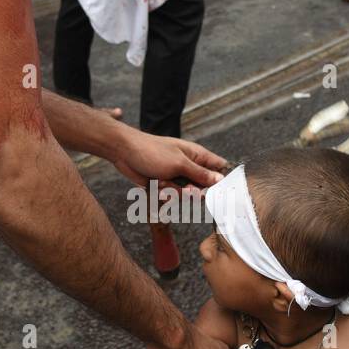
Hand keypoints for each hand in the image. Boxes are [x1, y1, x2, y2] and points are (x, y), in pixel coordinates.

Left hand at [113, 128, 227, 189]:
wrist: (124, 153)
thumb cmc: (152, 151)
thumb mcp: (179, 163)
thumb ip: (200, 174)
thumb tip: (221, 179)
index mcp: (198, 156)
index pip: (220, 168)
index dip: (223, 180)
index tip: (221, 192)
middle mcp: (190, 167)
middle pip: (204, 187)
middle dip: (194, 192)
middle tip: (185, 189)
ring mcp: (177, 177)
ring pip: (187, 195)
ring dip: (175, 193)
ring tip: (162, 183)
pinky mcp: (166, 185)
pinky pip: (172, 196)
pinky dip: (163, 193)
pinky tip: (154, 185)